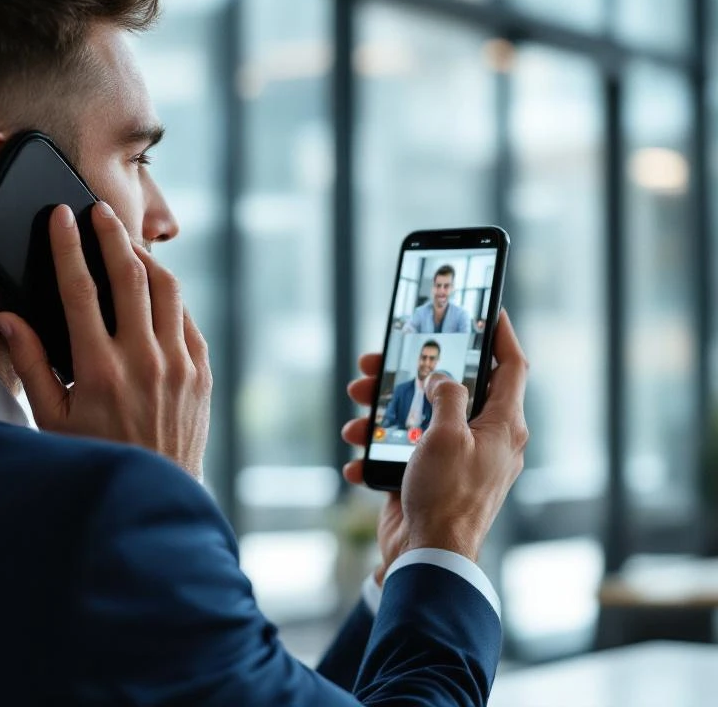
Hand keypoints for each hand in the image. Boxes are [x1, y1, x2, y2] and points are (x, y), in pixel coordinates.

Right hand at [0, 203, 211, 479]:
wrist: (156, 490)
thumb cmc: (96, 455)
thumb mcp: (51, 418)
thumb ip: (31, 365)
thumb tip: (8, 319)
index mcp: (98, 370)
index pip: (79, 290)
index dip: (68, 246)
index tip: (62, 216)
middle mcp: (142, 360)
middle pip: (129, 275)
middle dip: (112, 234)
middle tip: (100, 211)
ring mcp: (178, 364)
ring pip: (166, 290)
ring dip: (145, 259)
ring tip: (126, 244)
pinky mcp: (200, 372)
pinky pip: (186, 318)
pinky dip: (169, 297)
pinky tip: (154, 290)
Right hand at [342, 310, 528, 564]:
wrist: (427, 559)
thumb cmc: (446, 497)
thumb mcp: (447, 435)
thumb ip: (447, 395)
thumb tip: (442, 377)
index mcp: (503, 425)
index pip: (511, 366)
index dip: (500, 333)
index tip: (486, 308)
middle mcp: (484, 438)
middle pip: (450, 387)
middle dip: (412, 372)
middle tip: (381, 360)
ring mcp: (455, 459)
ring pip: (417, 417)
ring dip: (382, 413)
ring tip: (357, 414)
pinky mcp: (428, 478)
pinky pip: (400, 453)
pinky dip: (376, 454)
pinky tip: (359, 462)